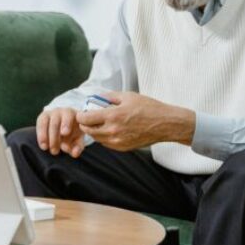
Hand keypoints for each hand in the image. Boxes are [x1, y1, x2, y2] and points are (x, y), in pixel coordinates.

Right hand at [36, 107, 86, 157]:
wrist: (66, 127)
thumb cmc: (74, 133)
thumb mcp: (78, 139)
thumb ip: (78, 146)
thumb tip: (75, 154)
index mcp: (74, 114)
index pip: (69, 116)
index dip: (66, 123)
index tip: (64, 133)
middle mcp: (62, 111)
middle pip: (55, 122)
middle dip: (54, 137)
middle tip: (55, 151)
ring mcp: (51, 113)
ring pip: (45, 122)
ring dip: (45, 136)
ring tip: (46, 148)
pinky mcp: (42, 117)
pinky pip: (40, 125)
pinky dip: (40, 136)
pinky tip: (43, 146)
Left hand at [76, 91, 194, 151]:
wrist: (164, 124)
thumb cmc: (149, 108)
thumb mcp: (128, 96)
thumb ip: (109, 97)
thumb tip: (97, 97)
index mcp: (112, 116)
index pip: (86, 119)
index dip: (80, 116)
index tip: (81, 113)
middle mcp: (113, 131)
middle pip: (89, 131)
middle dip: (85, 124)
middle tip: (87, 118)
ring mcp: (118, 141)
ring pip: (97, 139)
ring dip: (95, 131)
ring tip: (99, 123)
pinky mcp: (123, 148)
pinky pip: (107, 144)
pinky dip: (104, 137)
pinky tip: (110, 130)